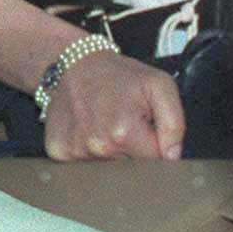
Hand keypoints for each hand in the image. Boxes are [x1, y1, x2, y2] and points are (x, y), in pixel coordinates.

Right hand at [44, 51, 184, 159]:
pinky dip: (87, 152)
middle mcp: (98, 146)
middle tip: (125, 124)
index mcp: (124, 133)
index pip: (154, 162)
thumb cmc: (118, 75)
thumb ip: (174, 123)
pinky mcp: (58, 151)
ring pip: (106, 168)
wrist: (75, 63)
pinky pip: (81, 165)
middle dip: (133, 151)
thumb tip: (172, 156)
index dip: (154, 147)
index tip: (146, 130)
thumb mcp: (159, 85)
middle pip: (129, 168)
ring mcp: (75, 150)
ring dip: (110, 152)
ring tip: (105, 125)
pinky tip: (87, 131)